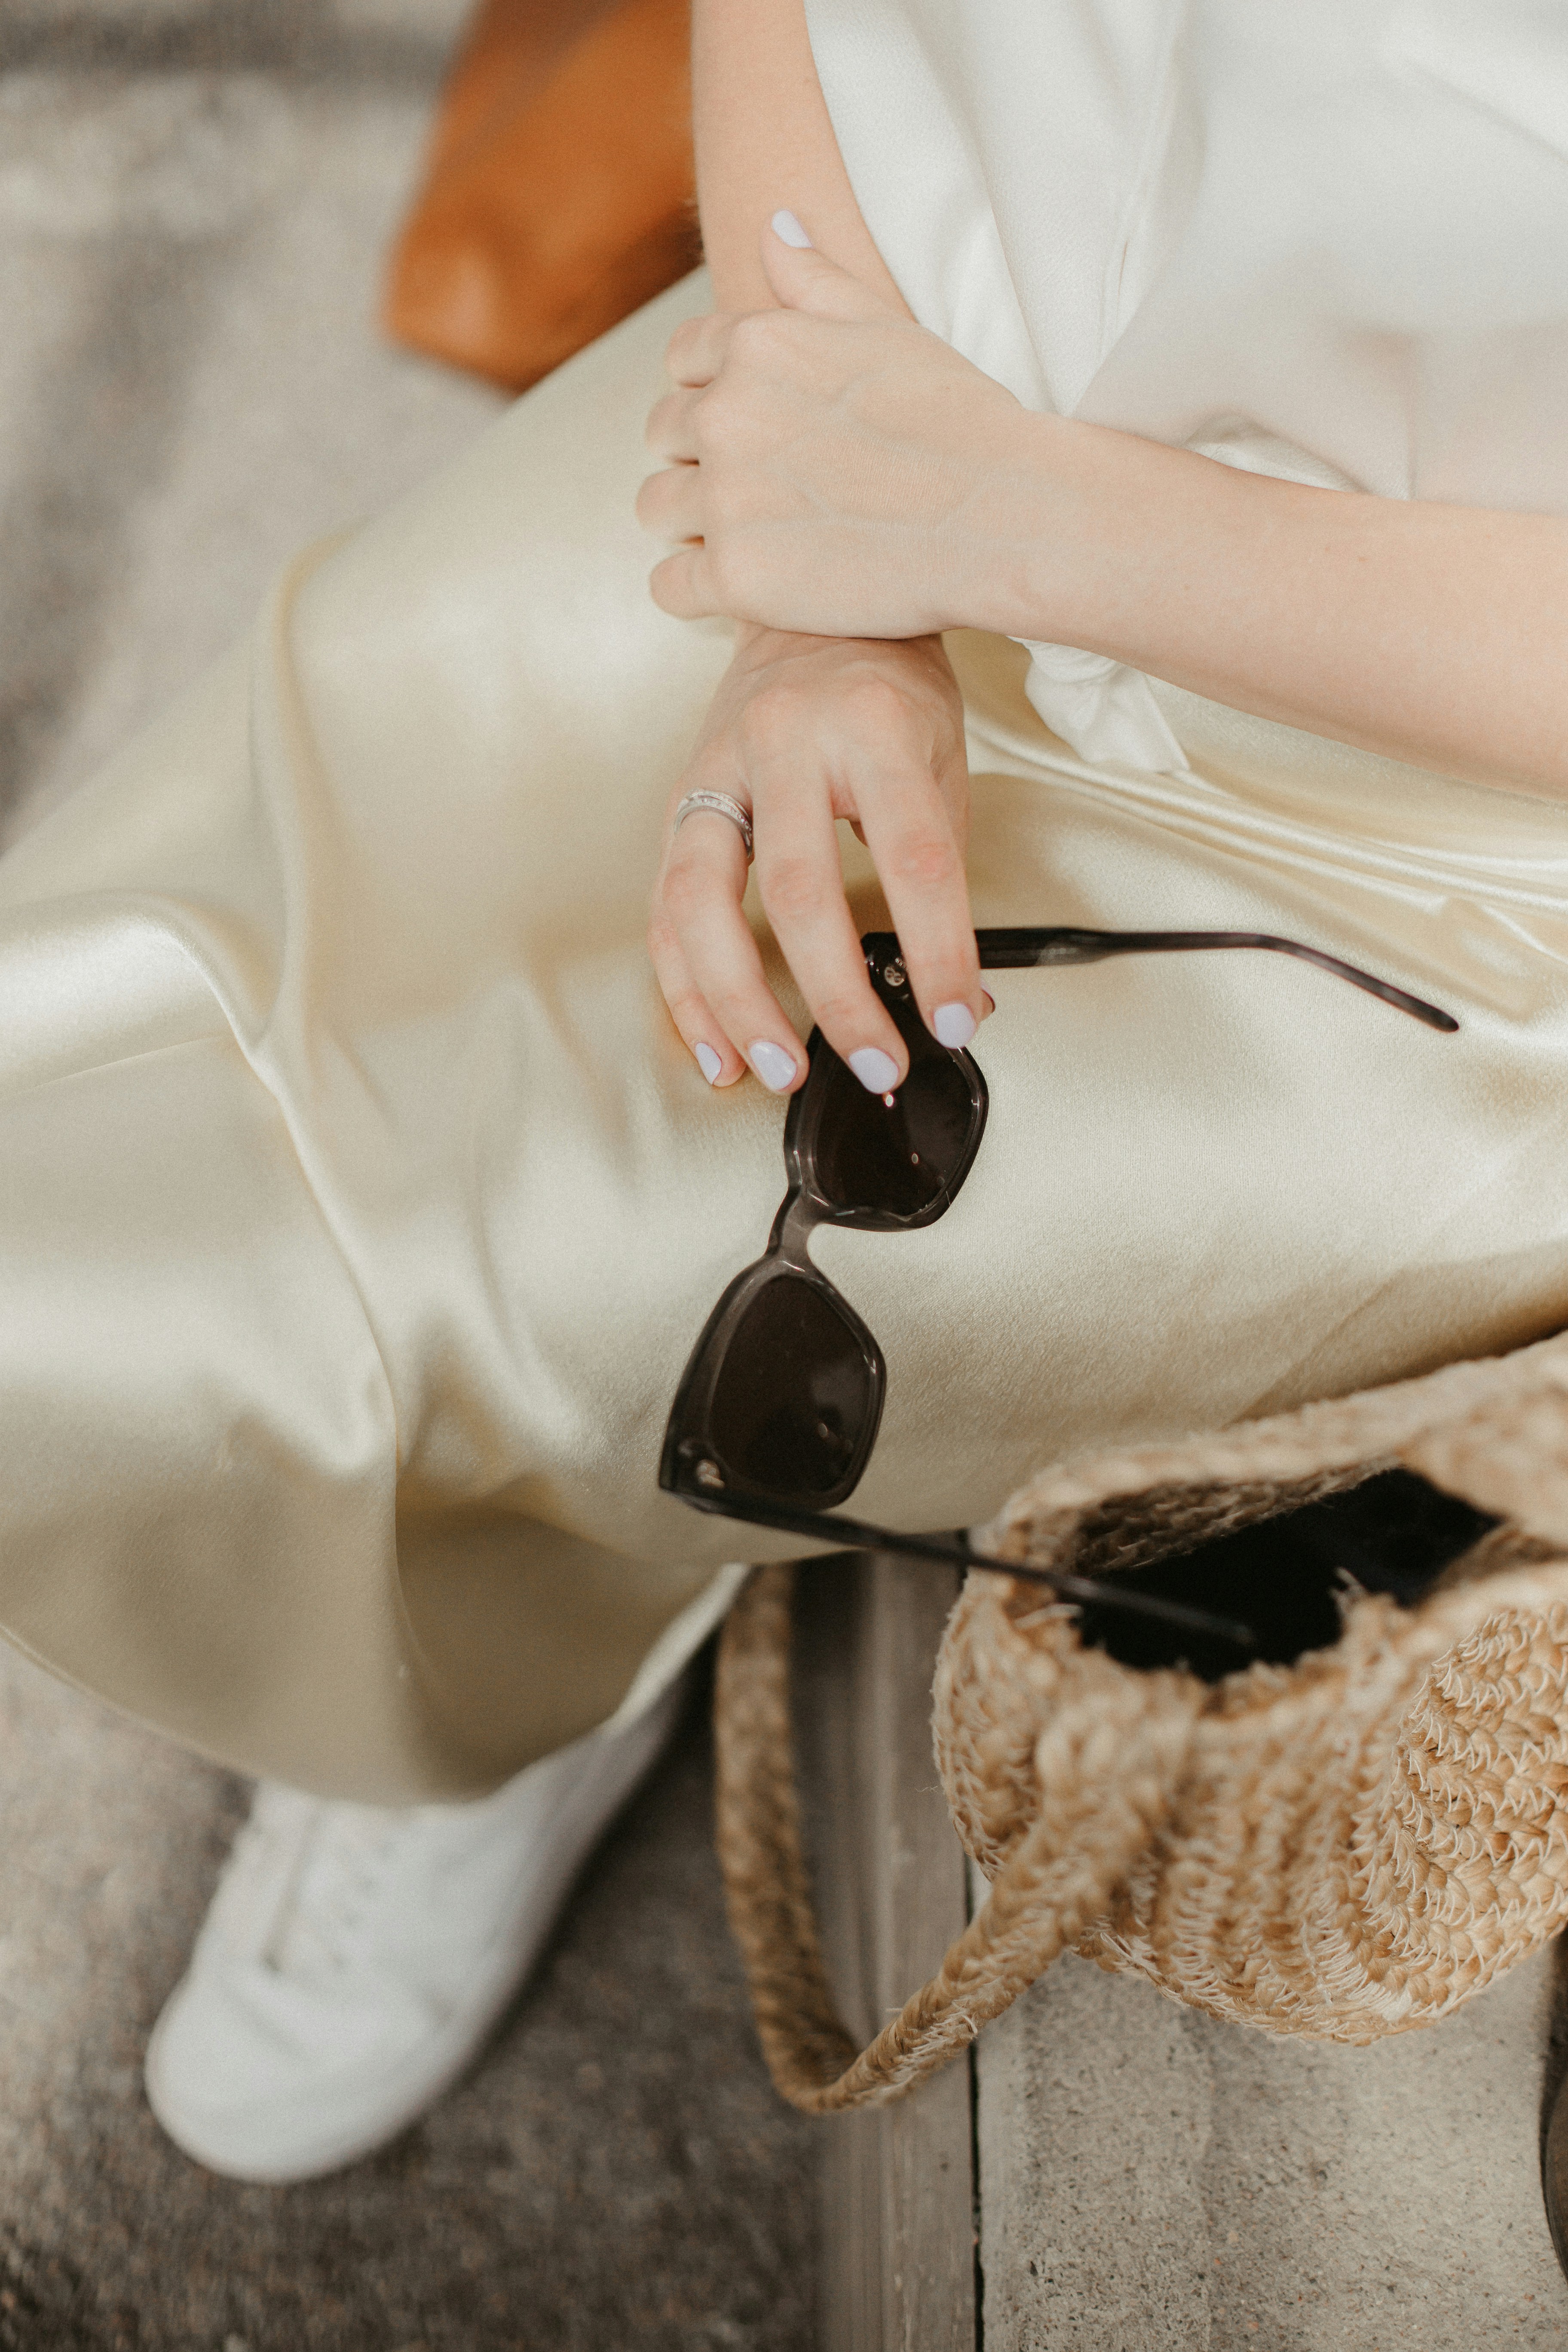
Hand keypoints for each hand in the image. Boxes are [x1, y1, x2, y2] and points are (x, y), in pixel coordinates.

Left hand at [637, 218, 1032, 640]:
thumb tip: (772, 227)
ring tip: (753, 541)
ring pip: (656, 509)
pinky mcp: (734, 577)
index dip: (711, 397)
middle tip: (758, 494)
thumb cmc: (960, 422)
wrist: (1004, 518)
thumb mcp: (890, 329)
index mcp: (755, 345)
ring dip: (692, 527)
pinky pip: (668, 586)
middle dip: (698, 461)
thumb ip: (819, 282)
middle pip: (663, 436)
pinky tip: (746, 588)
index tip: (752, 431)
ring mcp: (724, 498)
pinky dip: (696, 591)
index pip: (683, 362)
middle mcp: (725, 414)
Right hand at [649, 627, 988, 1093]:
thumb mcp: (940, 756)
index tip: (958, 1018)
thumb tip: (961, 996)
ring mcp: (716, 772)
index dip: (939, 951)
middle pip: (799, 891)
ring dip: (740, 1004)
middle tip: (876, 1064)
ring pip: (703, 906)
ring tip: (780, 1070)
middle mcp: (782, 742)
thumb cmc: (883, 684)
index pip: (913, 858)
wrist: (807, 605)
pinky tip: (721, 1048)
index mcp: (870, 726)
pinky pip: (664, 913)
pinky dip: (688, 992)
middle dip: (837, 996)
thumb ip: (944, 875)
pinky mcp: (677, 804)